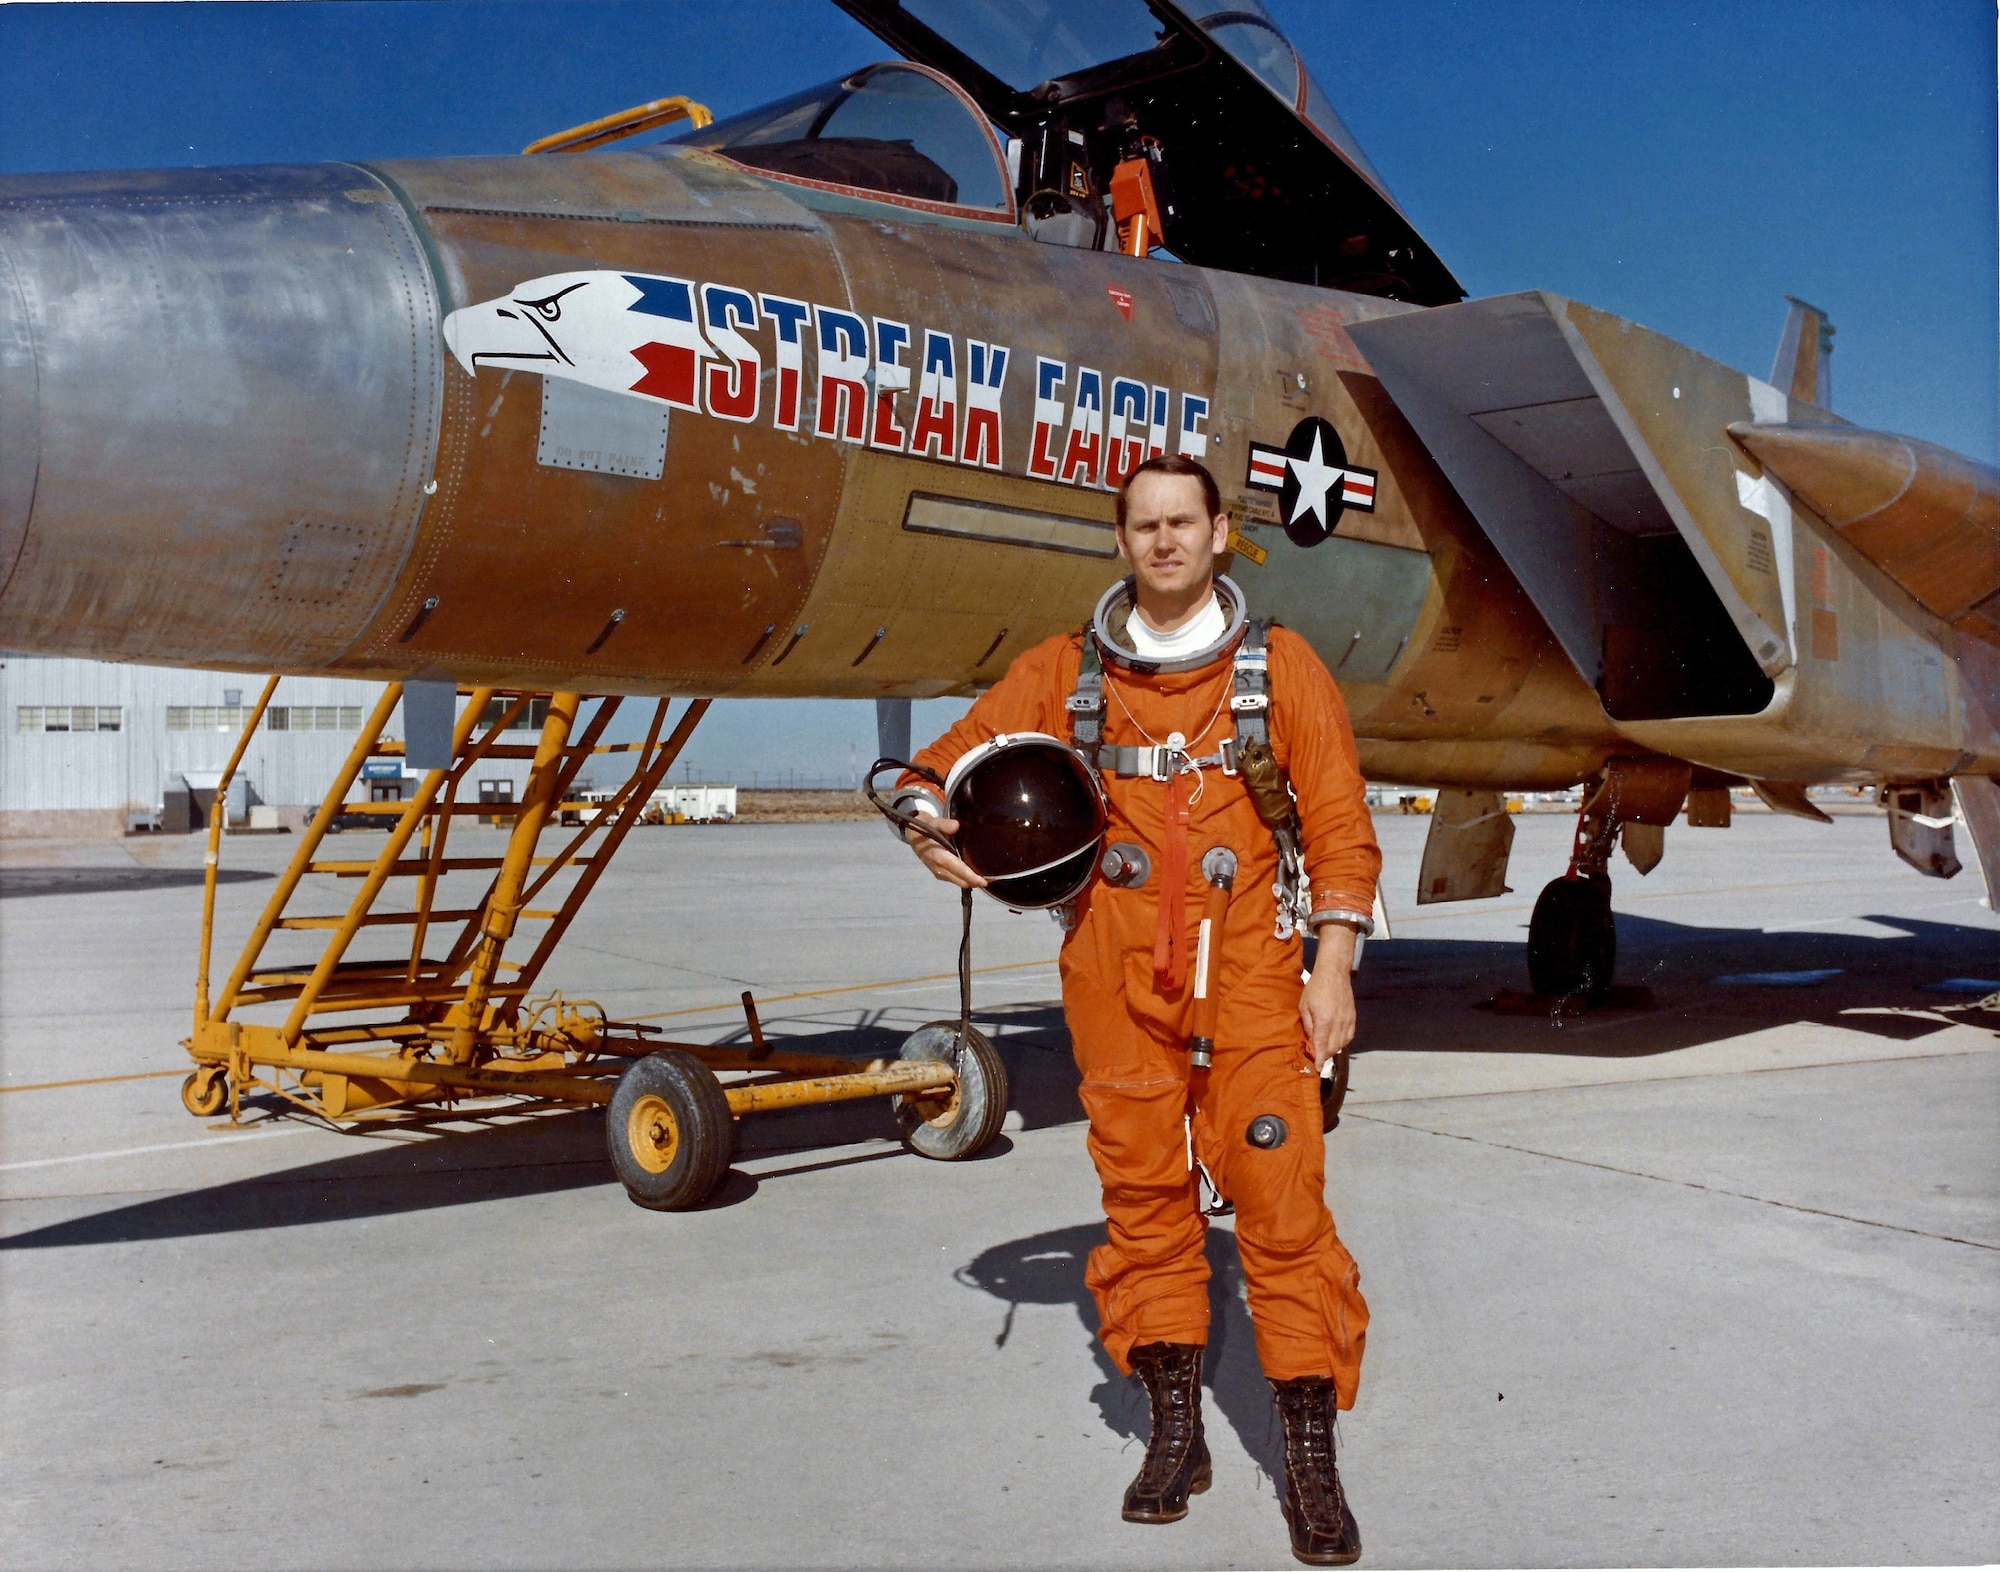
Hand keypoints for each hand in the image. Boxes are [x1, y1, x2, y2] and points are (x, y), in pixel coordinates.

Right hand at [906, 816, 987, 888]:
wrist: (913, 837)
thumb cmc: (926, 828)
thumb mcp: (933, 822)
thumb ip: (944, 824)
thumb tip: (956, 826)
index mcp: (938, 857)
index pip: (958, 870)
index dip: (972, 877)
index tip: (985, 881)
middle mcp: (939, 868)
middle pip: (962, 881)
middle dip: (976, 882)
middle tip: (993, 878)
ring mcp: (939, 873)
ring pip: (959, 882)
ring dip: (972, 882)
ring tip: (987, 878)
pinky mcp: (940, 874)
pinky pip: (956, 880)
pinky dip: (966, 879)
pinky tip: (975, 875)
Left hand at [1299, 923, 1357, 1070]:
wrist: (1334, 973)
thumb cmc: (1315, 988)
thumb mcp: (1304, 1006)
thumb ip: (1308, 1025)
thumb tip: (1310, 1042)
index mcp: (1324, 1020)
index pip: (1322, 1046)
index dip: (1320, 1059)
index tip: (1317, 1068)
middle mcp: (1338, 1023)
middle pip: (1333, 1048)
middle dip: (1324, 1055)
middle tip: (1316, 1056)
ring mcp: (1347, 1020)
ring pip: (1342, 1044)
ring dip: (1332, 1050)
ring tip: (1324, 1048)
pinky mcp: (1353, 1018)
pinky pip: (1349, 1037)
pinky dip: (1342, 1043)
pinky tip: (1335, 1041)